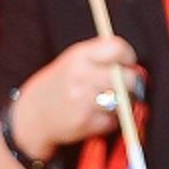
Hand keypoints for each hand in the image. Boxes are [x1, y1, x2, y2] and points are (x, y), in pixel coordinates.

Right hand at [14, 37, 141, 156]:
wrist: (29, 117)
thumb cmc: (60, 86)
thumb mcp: (73, 62)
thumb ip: (103, 60)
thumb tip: (139, 69)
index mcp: (79, 56)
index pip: (117, 47)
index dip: (128, 56)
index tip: (128, 64)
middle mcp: (81, 75)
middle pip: (129, 78)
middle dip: (133, 85)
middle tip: (127, 88)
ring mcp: (82, 99)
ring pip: (125, 101)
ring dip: (123, 105)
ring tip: (108, 103)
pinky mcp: (85, 121)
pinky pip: (114, 121)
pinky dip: (110, 121)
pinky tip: (95, 116)